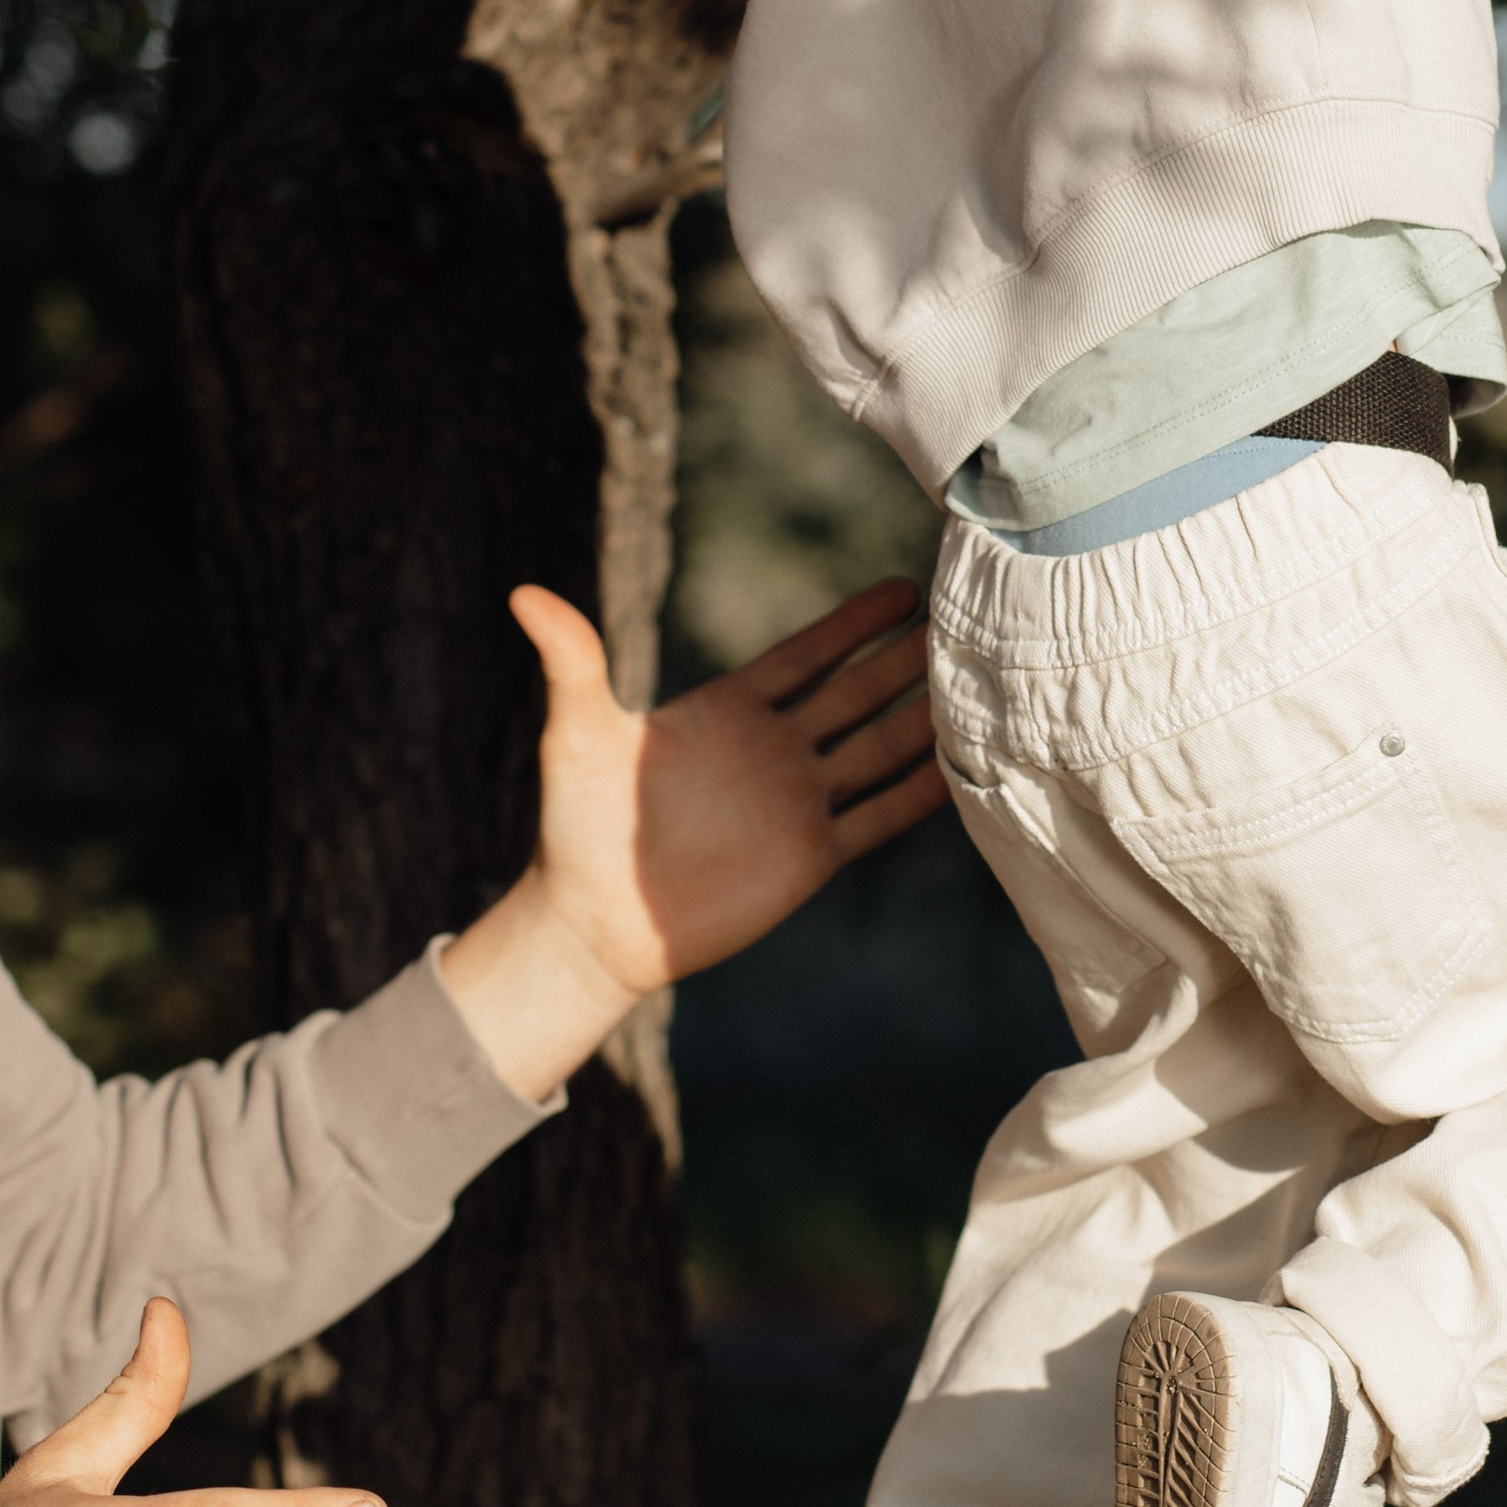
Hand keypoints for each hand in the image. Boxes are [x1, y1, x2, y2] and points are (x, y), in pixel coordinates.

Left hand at [438, 578, 944, 1101]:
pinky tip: (964, 770)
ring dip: (925, 718)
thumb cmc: (577, 824)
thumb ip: (571, 662)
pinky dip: (920, 795)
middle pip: (855, 693)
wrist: (594, 921)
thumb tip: (523, 595)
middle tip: (965, 617)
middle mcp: (772, 750)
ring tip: (984, 683)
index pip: (805, 655)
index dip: (852, 623)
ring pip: (877, 748)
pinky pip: (877, 818)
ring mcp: (796, 803)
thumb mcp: (578, 734)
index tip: (904, 584)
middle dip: (906, 658)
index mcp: (728, 711)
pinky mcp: (810, 858)